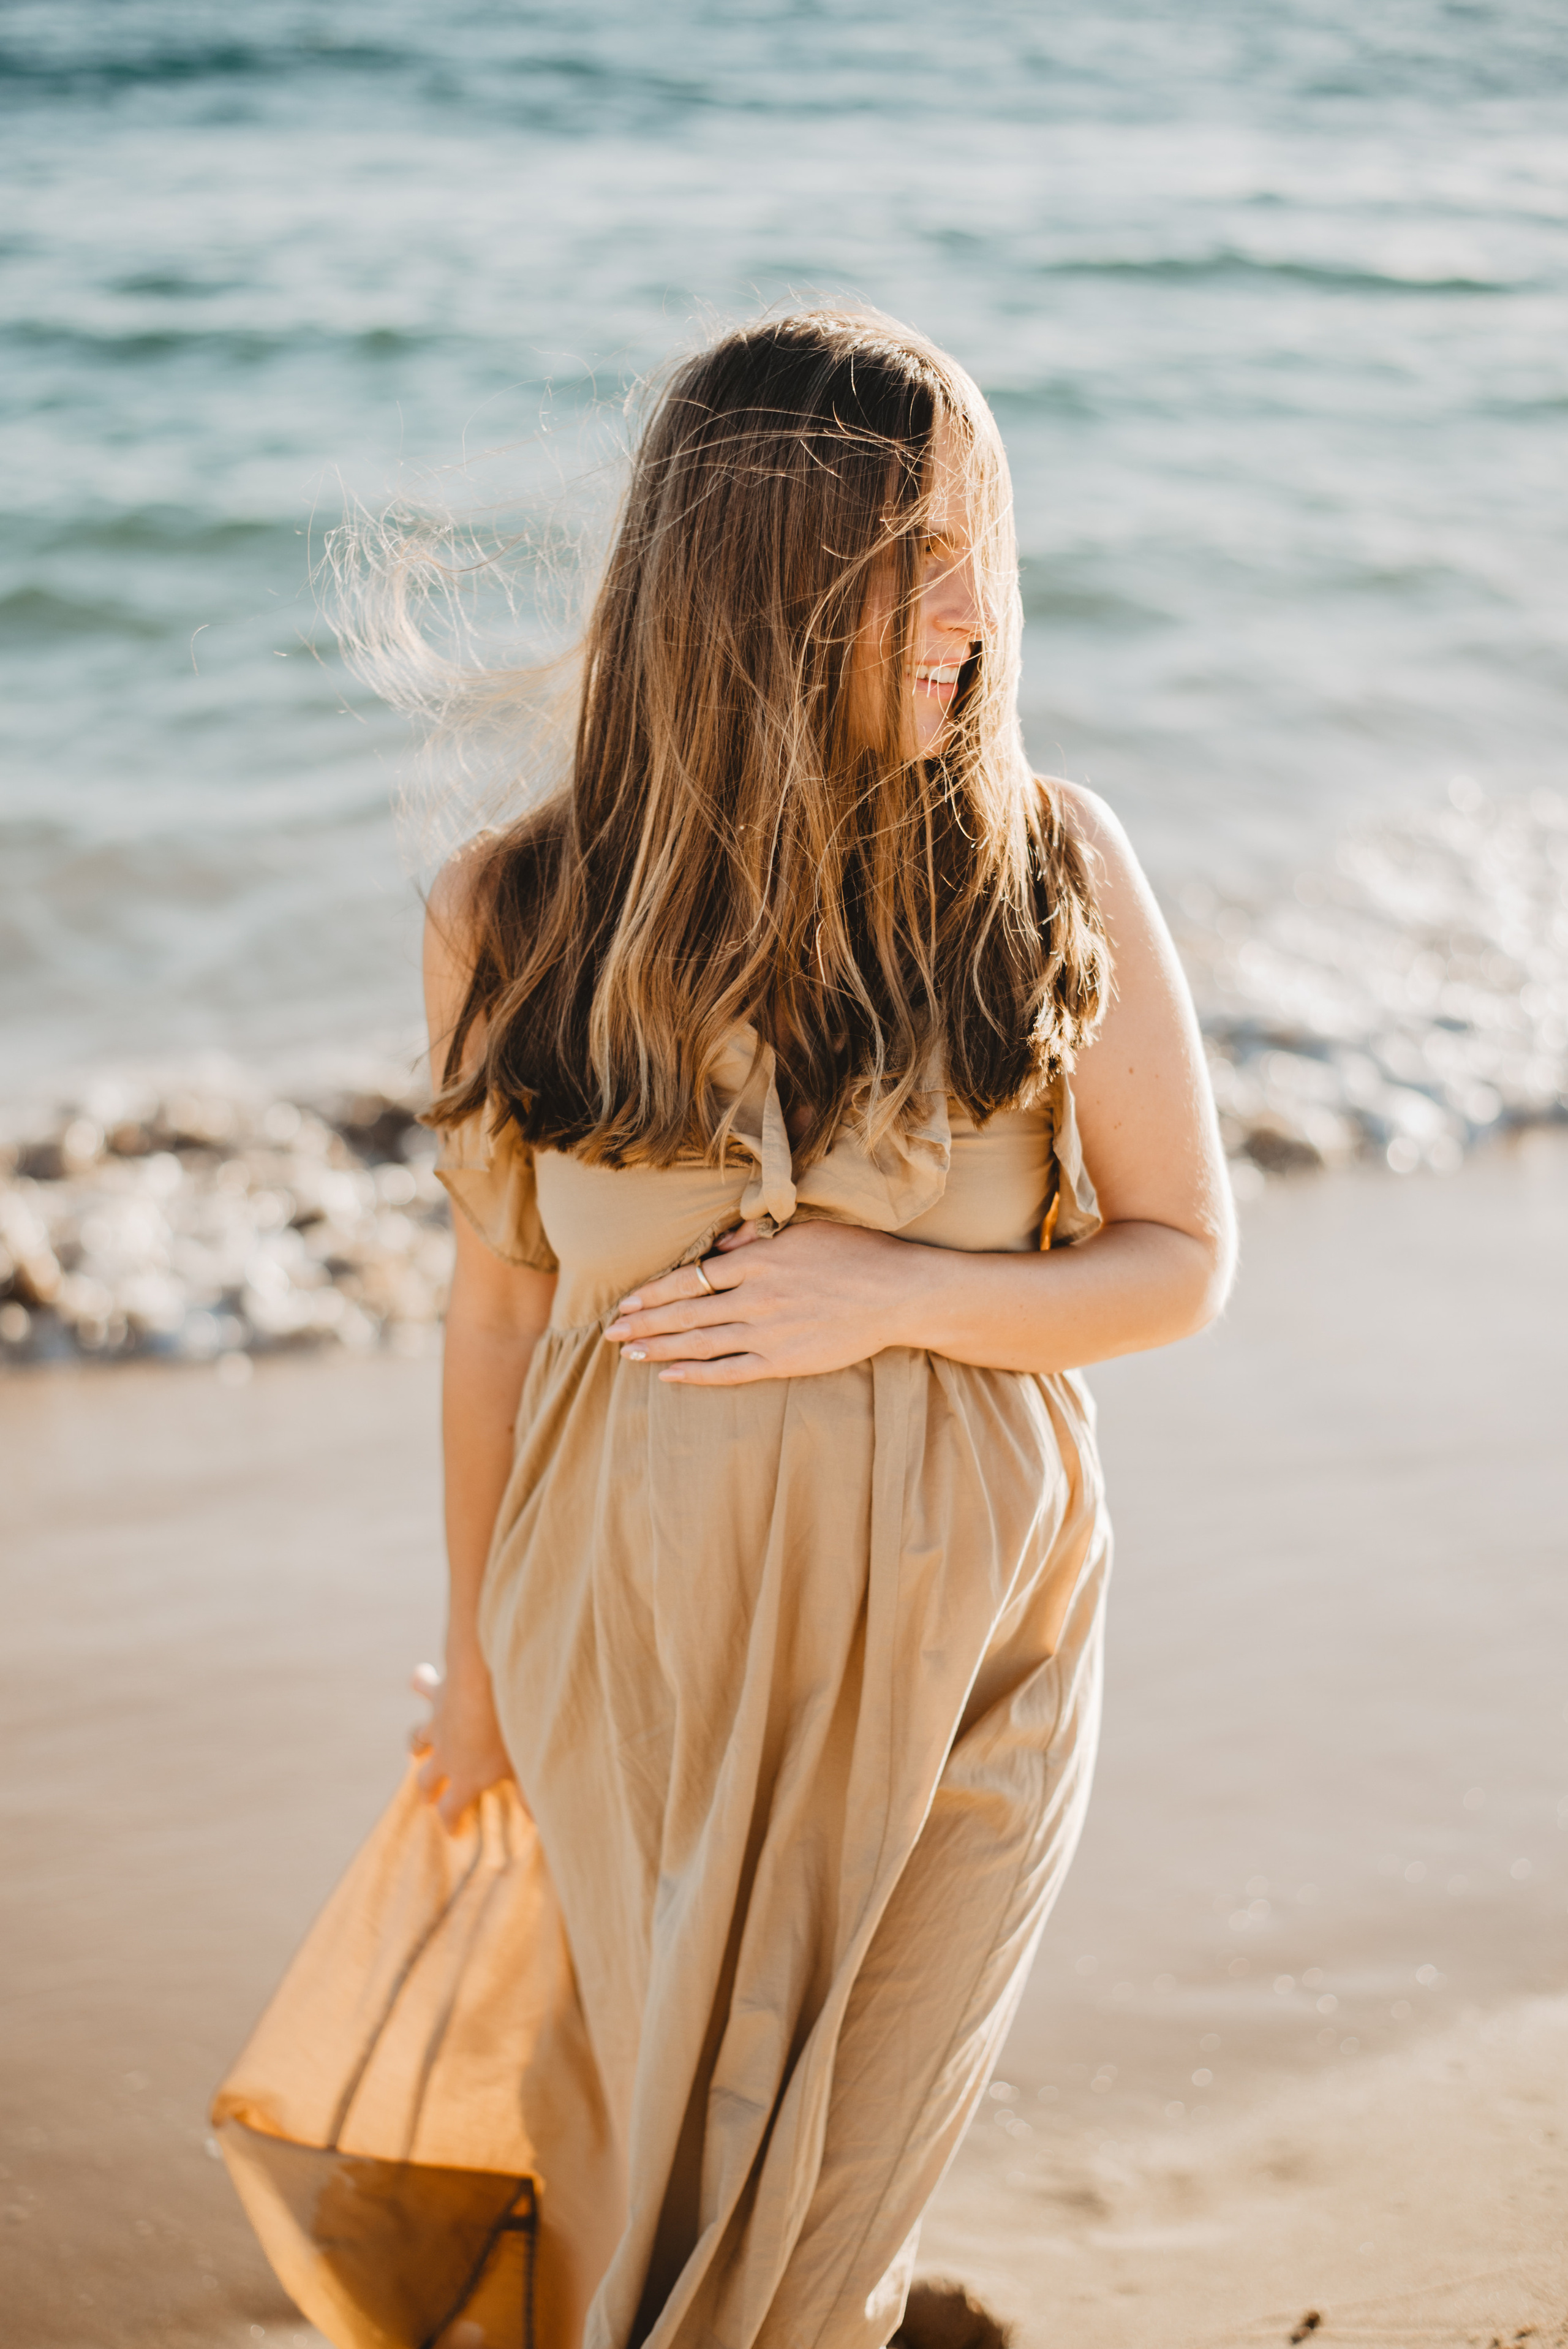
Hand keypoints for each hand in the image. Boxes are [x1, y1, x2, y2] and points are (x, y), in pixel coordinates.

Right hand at [408, 1655, 520, 1832]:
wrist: (489, 1683)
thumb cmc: (512, 1728)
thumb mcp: (526, 1767)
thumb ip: (530, 1797)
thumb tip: (541, 1824)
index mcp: (466, 1778)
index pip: (450, 1810)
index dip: (450, 1823)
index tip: (454, 1831)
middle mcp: (445, 1756)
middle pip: (427, 1781)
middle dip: (428, 1791)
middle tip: (429, 1798)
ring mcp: (437, 1725)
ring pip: (417, 1740)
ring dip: (416, 1746)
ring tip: (416, 1751)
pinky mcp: (438, 1694)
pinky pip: (422, 1686)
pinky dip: (421, 1683)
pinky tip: (420, 1678)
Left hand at [601, 1217, 916, 1384]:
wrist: (899, 1293)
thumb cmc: (856, 1254)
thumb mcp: (805, 1229)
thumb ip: (757, 1236)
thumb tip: (720, 1243)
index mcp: (757, 1261)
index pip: (689, 1278)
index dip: (652, 1293)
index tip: (625, 1302)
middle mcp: (755, 1297)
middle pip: (685, 1313)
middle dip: (643, 1323)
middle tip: (610, 1333)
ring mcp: (768, 1332)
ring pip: (700, 1343)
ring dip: (660, 1348)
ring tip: (628, 1353)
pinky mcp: (785, 1361)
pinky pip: (731, 1371)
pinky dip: (697, 1374)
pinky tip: (670, 1375)